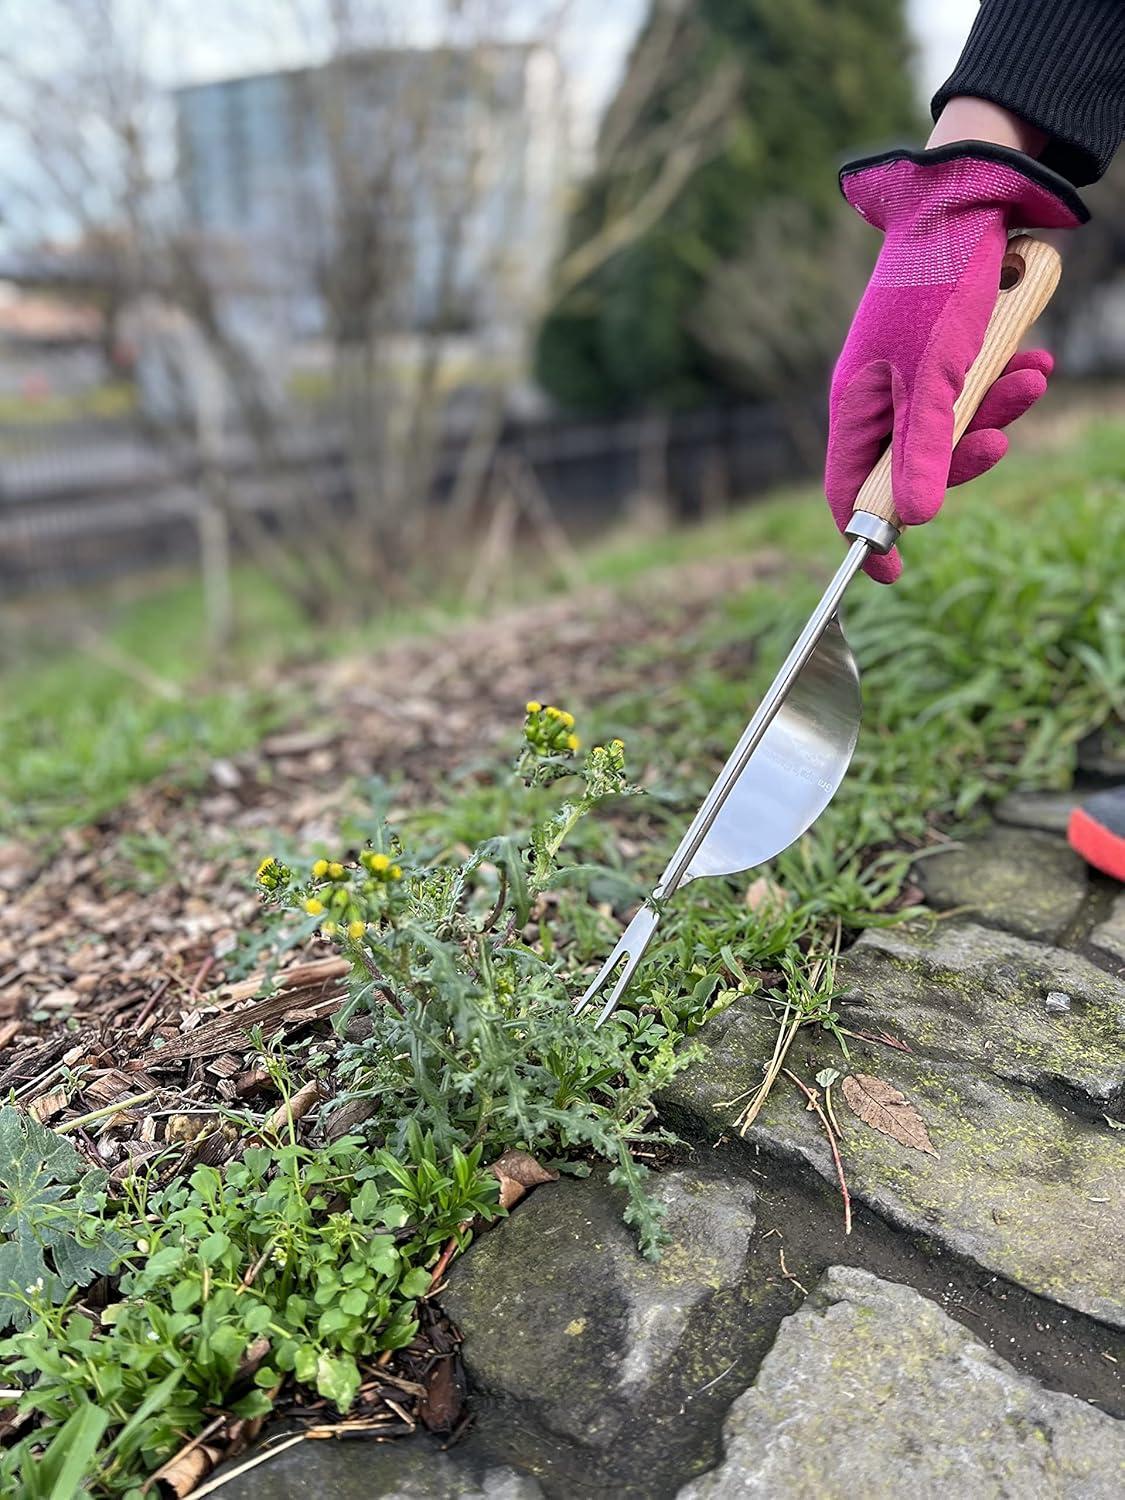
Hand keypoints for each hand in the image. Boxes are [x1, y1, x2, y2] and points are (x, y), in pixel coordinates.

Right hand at [825, 145, 1082, 581]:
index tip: (892, 576)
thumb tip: (914, 524)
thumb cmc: (937, 288)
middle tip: (1000, 441)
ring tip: (1033, 379)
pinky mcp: (948, 357)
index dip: (867, 535)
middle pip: (913, 467)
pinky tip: (1036, 361)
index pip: (847, 491)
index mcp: (855, 407)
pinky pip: (976, 394)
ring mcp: (913, 379)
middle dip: (963, 458)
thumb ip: (924, 452)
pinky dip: (1008, 384)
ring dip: (999, 412)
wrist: (970, 200)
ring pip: (954, 430)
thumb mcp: (933, 379)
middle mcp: (879, 399)